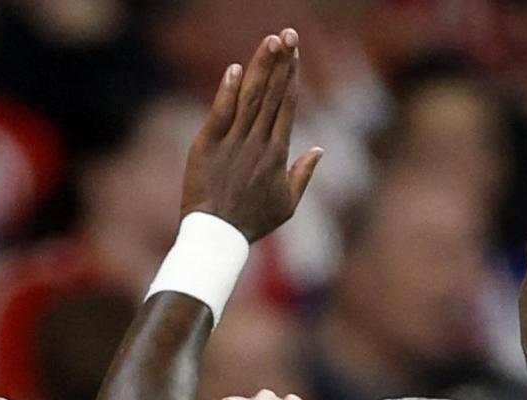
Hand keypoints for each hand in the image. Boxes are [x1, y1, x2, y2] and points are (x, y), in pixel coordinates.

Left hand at [181, 29, 323, 241]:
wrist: (217, 238)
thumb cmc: (251, 222)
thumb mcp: (287, 204)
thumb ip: (303, 174)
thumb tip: (320, 149)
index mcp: (277, 153)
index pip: (287, 105)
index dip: (291, 76)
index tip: (296, 52)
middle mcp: (258, 142)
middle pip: (273, 94)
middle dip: (282, 62)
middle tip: (288, 33)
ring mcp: (233, 143)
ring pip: (251, 98)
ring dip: (261, 67)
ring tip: (271, 41)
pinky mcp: (207, 146)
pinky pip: (220, 113)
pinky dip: (228, 91)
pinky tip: (236, 68)